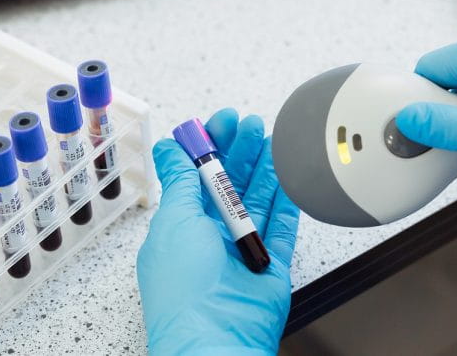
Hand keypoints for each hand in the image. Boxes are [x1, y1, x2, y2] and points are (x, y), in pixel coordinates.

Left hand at [137, 108, 299, 354]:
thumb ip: (178, 181)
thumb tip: (167, 147)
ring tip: (271, 139)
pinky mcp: (271, 266)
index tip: (220, 123)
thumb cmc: (184, 288)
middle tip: (250, 124)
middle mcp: (211, 239)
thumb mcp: (174, 221)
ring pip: (256, 202)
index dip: (208, 148)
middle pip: (228, 186)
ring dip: (263, 169)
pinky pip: (281, 227)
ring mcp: (242, 252)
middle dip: (239, 152)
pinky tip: (289, 175)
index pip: (195, 179)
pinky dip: (286, 201)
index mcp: (181, 229)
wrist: (216, 337)